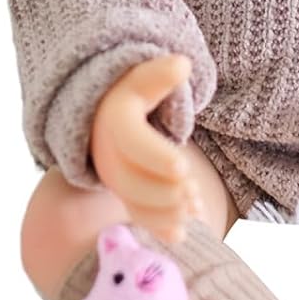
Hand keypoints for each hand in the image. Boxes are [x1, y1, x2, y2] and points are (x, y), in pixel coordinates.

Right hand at [89, 54, 203, 241]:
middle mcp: (106, 152)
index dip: (157, 158)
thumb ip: (160, 75)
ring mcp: (113, 175)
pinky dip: (158, 226)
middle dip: (163, 192)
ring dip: (163, 212)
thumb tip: (182, 65)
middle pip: (129, 180)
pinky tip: (181, 234)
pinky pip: (136, 212)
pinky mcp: (123, 191)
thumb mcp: (143, 76)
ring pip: (132, 201)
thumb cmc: (134, 91)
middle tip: (193, 193)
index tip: (184, 168)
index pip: (132, 142)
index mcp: (114, 120)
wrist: (104, 110)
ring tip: (194, 208)